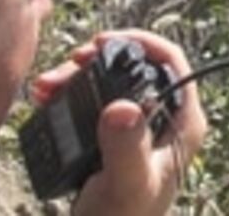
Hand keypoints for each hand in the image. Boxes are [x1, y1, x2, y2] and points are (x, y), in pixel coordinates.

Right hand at [31, 30, 206, 215]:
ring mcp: (137, 130)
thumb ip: (125, 148)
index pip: (172, 63)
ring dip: (76, 78)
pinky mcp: (112, 140)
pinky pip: (91, 104)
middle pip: (133, 68)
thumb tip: (122, 109)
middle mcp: (164, 122)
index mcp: (183, 125)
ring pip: (108, 84)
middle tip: (69, 63)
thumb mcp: (124, 184)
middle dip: (96, 61)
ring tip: (45, 86)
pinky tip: (46, 99)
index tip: (102, 43)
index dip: (139, 43)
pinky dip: (68, 97)